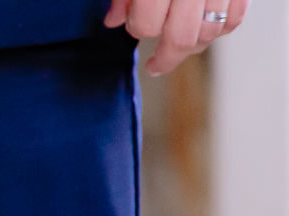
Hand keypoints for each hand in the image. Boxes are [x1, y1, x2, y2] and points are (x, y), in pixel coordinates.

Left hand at [106, 0, 246, 76]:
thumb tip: (113, 22)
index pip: (147, 26)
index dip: (138, 30)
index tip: (135, 26)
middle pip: (181, 38)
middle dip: (166, 57)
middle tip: (155, 65)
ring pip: (210, 32)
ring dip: (192, 46)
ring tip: (177, 48)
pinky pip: (234, 19)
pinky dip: (220, 30)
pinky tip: (204, 30)